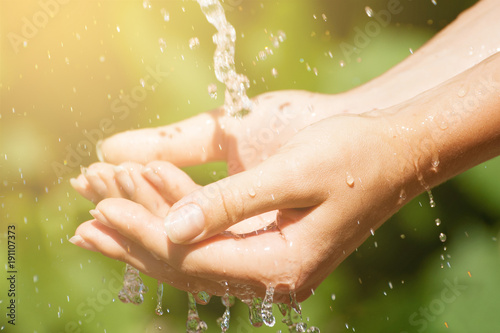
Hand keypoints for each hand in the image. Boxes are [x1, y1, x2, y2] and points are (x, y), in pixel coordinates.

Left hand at [71, 106, 410, 301]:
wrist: (395, 154)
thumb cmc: (352, 156)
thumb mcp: (292, 173)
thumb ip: (230, 204)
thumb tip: (170, 228)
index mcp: (282, 265)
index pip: (192, 257)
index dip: (143, 233)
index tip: (100, 209)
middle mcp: (275, 278)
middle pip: (186, 266)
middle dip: (134, 242)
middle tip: (85, 223)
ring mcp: (273, 269)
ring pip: (193, 260)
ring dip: (147, 240)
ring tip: (101, 228)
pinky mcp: (271, 251)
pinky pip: (210, 249)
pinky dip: (175, 234)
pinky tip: (149, 225)